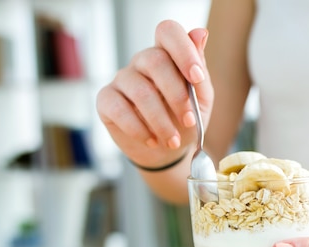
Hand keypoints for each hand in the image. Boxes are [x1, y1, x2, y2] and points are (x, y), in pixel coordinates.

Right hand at [96, 20, 213, 166]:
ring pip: (140, 91)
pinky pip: (119, 109)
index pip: (168, 32)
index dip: (183, 50)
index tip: (196, 78)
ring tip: (173, 140)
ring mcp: (122, 79)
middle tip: (189, 121)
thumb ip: (200, 71)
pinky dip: (139, 129)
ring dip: (161, 120)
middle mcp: (142, 61)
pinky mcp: (106, 100)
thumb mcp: (201, 100)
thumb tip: (201, 33)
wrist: (167, 152)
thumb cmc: (184, 121)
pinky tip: (152, 140)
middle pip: (155, 61)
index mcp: (167, 54)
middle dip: (177, 95)